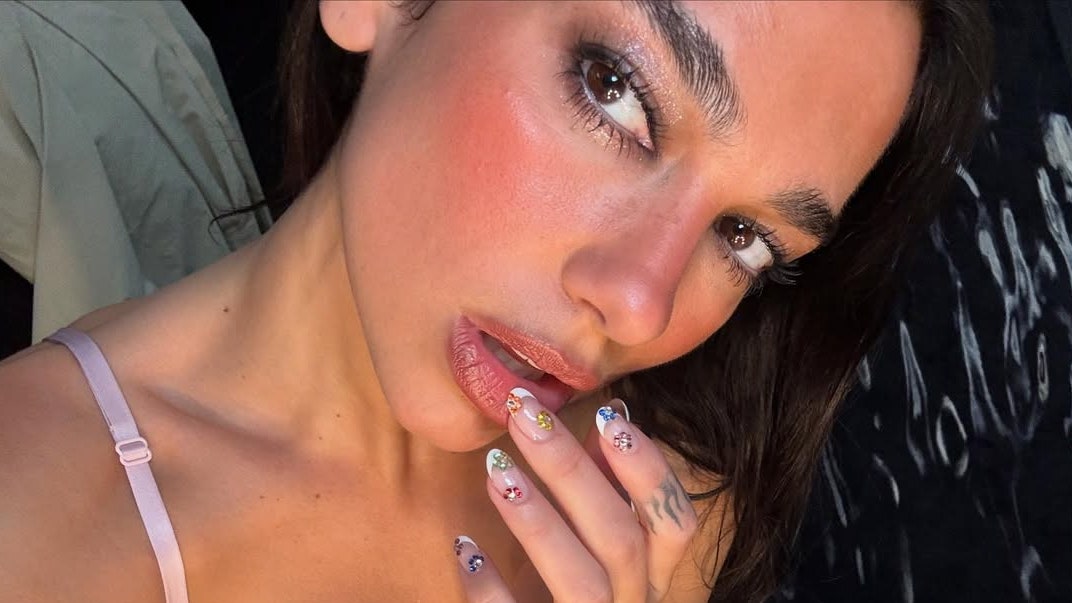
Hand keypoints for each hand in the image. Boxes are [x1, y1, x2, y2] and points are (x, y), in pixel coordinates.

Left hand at [454, 387, 697, 602]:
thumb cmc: (571, 584)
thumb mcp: (597, 536)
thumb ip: (607, 482)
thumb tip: (611, 412)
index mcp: (650, 573)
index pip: (675, 522)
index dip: (648, 469)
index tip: (605, 412)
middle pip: (620, 540)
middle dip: (572, 472)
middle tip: (525, 418)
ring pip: (581, 583)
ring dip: (538, 522)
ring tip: (495, 470)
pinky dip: (490, 586)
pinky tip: (465, 545)